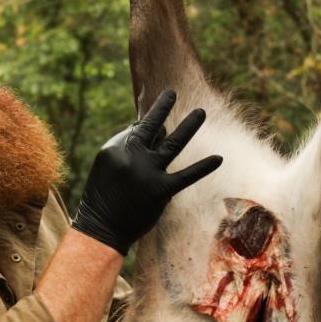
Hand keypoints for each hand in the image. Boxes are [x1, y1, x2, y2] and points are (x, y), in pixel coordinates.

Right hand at [71, 89, 221, 254]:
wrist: (102, 228)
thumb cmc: (103, 198)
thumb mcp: (107, 166)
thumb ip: (125, 148)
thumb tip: (147, 130)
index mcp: (114, 148)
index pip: (136, 130)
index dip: (144, 128)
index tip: (151, 126)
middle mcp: (131, 155)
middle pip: (151, 126)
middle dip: (162, 107)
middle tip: (172, 93)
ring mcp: (148, 171)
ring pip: (173, 143)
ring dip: (190, 126)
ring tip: (201, 112)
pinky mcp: (161, 189)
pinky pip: (186, 175)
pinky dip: (203, 167)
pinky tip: (218, 159)